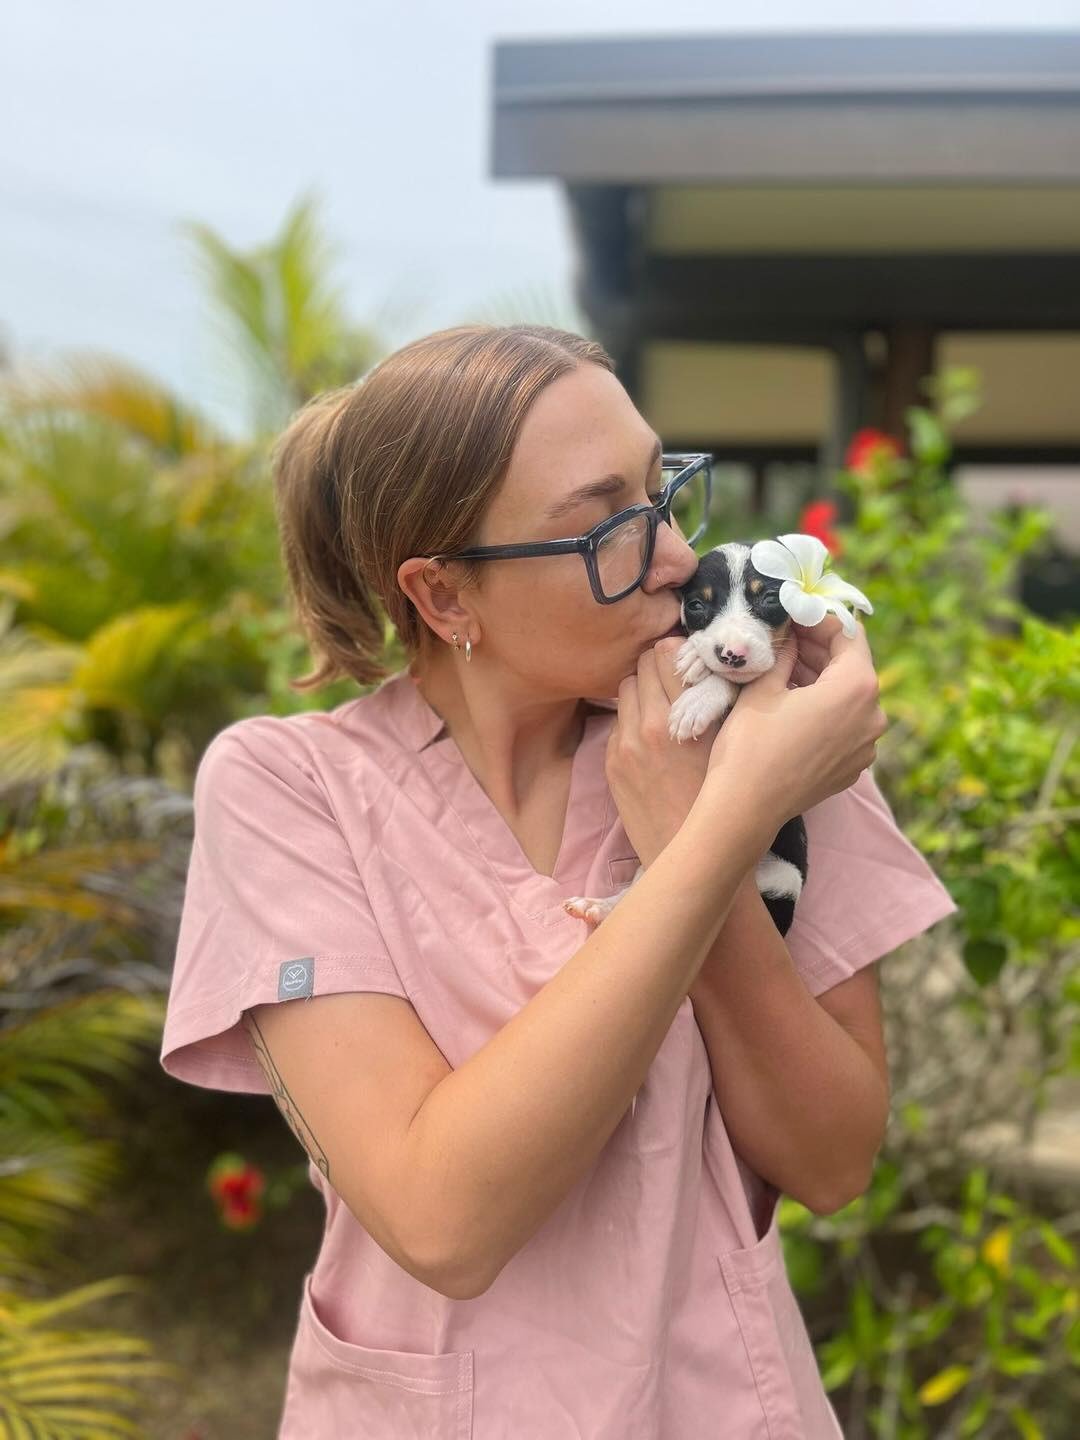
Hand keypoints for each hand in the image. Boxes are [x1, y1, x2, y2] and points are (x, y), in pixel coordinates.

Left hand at [604, 636, 719, 867]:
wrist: (696, 851)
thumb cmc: (725, 795)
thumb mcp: (731, 741)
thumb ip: (719, 698)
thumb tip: (710, 664)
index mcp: (683, 715)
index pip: (665, 651)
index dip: (679, 651)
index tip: (690, 661)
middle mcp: (648, 724)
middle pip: (641, 664)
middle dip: (658, 666)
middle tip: (677, 678)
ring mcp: (624, 745)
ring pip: (625, 690)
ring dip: (642, 690)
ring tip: (664, 706)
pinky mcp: (611, 764)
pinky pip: (618, 722)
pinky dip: (632, 720)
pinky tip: (653, 738)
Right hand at [703, 618, 887, 828]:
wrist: (744, 808)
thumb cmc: (751, 744)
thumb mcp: (763, 686)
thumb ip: (784, 652)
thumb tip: (789, 633)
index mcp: (857, 688)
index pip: (848, 635)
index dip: (819, 620)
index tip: (793, 615)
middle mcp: (873, 717)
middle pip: (850, 667)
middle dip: (818, 649)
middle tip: (783, 636)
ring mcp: (865, 746)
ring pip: (847, 697)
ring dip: (819, 679)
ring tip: (782, 668)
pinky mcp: (851, 767)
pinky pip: (843, 726)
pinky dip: (823, 709)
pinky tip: (790, 704)